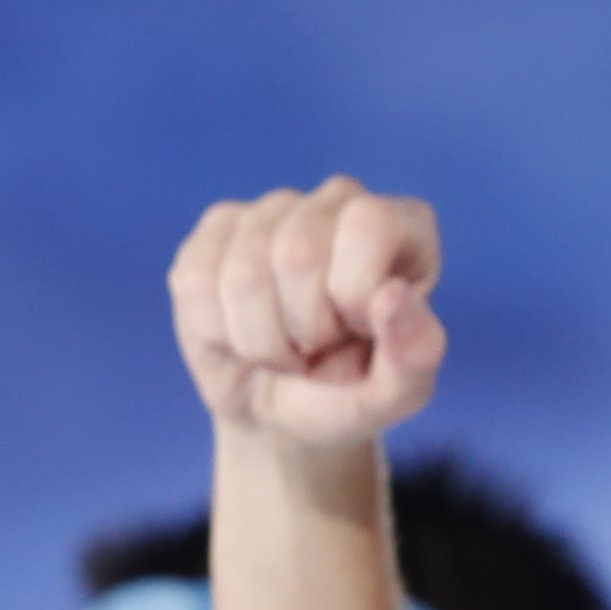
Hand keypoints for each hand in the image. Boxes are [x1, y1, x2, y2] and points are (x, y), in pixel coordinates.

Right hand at [170, 178, 446, 451]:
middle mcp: (340, 200)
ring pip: (243, 273)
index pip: (368, 223)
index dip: (354, 293)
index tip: (359, 331)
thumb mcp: (396, 393)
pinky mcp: (217, 229)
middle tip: (318, 348)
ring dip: (261, 340)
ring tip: (287, 348)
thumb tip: (393, 295)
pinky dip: (218, 332)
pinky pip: (196, 282)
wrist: (282, 409)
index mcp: (404, 224)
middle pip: (297, 252)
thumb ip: (415, 354)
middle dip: (304, 328)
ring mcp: (273, 210)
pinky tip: (242, 334)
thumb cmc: (350, 392)